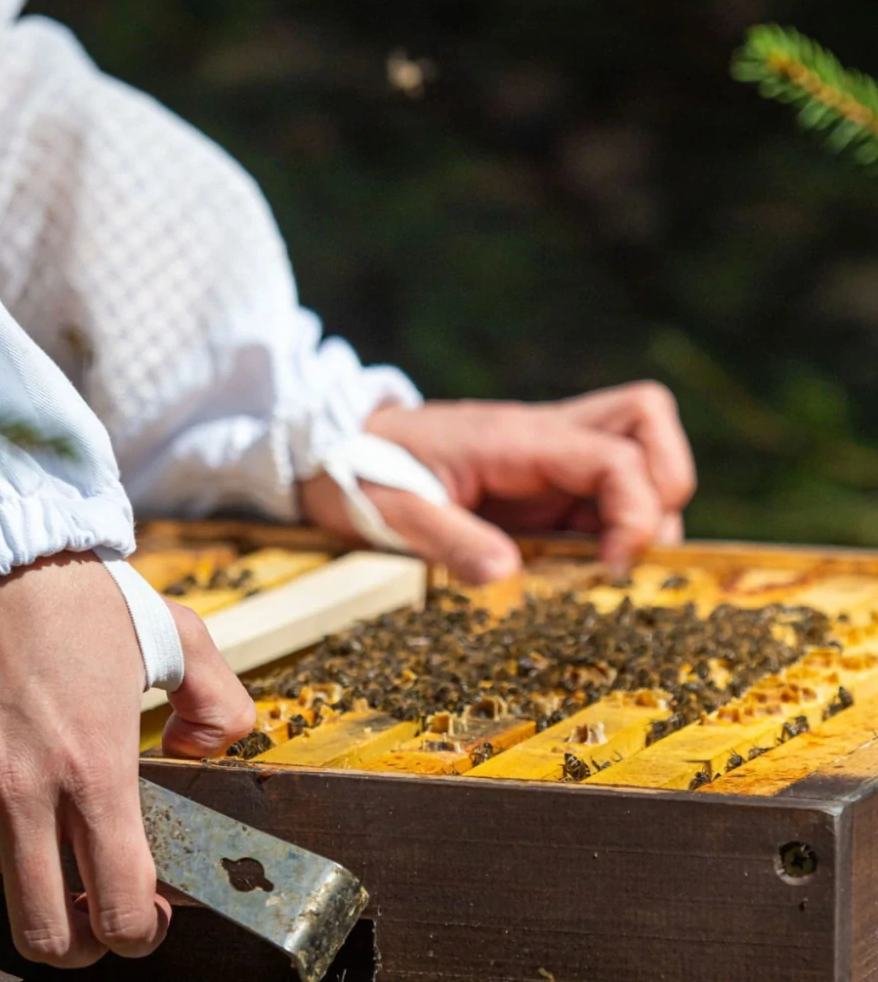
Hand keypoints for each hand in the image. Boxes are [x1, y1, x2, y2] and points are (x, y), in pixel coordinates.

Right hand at [0, 552, 253, 967]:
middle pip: (41, 929)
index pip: (117, 901)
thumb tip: (206, 753)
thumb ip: (216, 700)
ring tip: (37, 789)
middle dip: (76, 939)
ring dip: (19, 850)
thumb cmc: (80, 594)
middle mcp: (15, 787)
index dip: (137, 929)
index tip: (143, 921)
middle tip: (91, 918)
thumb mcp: (173, 636)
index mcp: (93, 762)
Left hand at [300, 381, 695, 582]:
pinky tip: (576, 564)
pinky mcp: (537, 478)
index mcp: (514, 439)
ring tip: (601, 564)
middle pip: (646, 420)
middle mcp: (541, 436)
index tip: (612, 568)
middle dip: (663, 486)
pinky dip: (609, 525)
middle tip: (625, 551)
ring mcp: (543, 454)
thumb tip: (508, 578)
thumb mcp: (395, 515)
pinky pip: (600, 488)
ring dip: (641, 507)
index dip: (637, 513)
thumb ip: (451, 542)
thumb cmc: (363, 474)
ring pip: (634, 449)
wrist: (337, 448)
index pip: (615, 455)